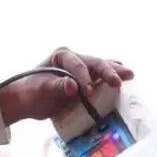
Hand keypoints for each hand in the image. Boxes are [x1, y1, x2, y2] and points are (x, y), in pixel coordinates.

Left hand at [0, 48, 133, 124]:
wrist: (27, 101)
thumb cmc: (30, 92)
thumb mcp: (40, 90)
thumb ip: (56, 87)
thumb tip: (73, 86)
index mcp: (62, 56)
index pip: (77, 64)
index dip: (84, 77)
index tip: (88, 92)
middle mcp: (74, 59)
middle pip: (95, 63)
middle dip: (108, 71)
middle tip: (119, 80)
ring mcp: (81, 69)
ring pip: (101, 68)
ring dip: (115, 72)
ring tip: (130, 75)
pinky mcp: (85, 81)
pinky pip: (101, 78)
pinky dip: (111, 79)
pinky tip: (123, 80)